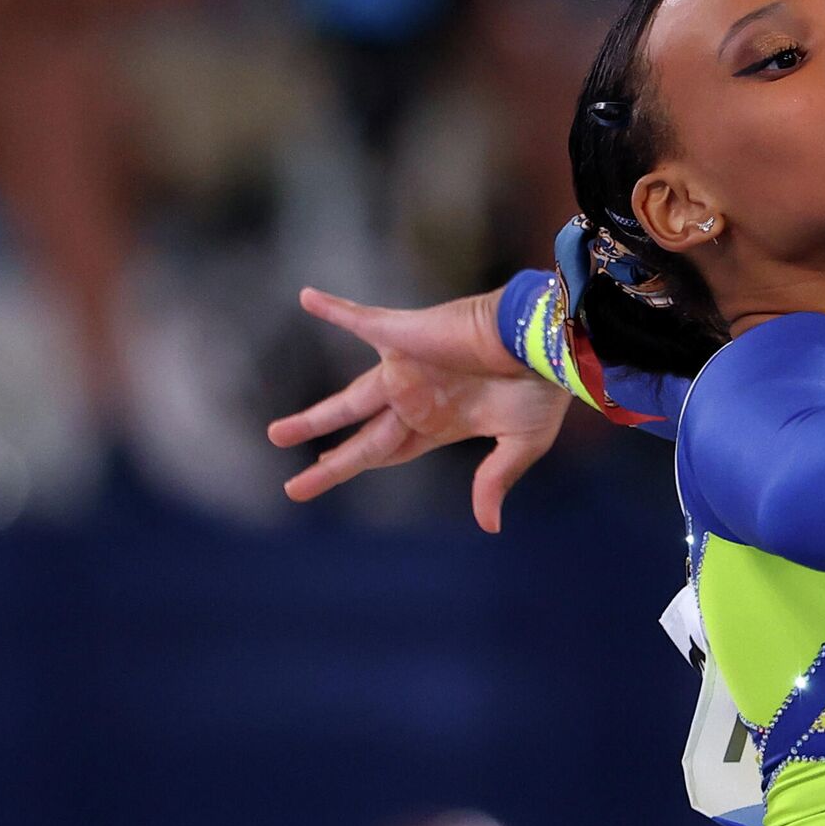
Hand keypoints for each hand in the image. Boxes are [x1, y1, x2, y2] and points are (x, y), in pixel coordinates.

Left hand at [268, 287, 570, 532]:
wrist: (548, 343)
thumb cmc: (542, 388)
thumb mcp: (521, 444)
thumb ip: (494, 480)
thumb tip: (489, 526)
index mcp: (441, 422)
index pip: (388, 451)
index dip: (356, 464)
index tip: (323, 471)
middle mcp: (416, 397)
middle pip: (361, 438)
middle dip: (329, 462)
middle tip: (293, 488)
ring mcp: (407, 367)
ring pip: (349, 399)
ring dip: (313, 418)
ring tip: (275, 436)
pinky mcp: (404, 335)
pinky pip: (361, 320)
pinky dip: (335, 310)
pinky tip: (307, 299)